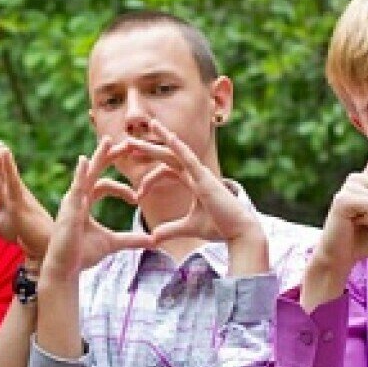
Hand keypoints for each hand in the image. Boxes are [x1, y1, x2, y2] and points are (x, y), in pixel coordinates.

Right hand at [41, 138, 157, 283]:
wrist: (65, 268)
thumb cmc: (81, 254)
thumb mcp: (112, 244)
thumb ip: (131, 240)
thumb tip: (153, 241)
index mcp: (85, 203)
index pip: (105, 185)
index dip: (122, 188)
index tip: (137, 198)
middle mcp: (77, 198)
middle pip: (96, 171)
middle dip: (111, 157)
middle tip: (129, 143)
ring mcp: (72, 201)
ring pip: (87, 173)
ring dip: (99, 157)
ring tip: (109, 142)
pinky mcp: (69, 209)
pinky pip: (75, 187)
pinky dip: (80, 174)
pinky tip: (85, 160)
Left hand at [99, 121, 264, 268]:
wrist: (239, 232)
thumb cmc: (219, 227)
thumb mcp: (188, 228)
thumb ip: (170, 230)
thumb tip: (153, 237)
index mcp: (193, 182)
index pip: (167, 170)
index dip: (150, 177)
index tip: (136, 193)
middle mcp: (197, 174)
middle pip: (168, 156)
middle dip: (149, 149)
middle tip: (129, 144)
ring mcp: (201, 173)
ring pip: (177, 151)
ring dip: (162, 138)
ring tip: (146, 128)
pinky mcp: (205, 178)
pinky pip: (189, 157)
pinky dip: (178, 146)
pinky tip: (167, 136)